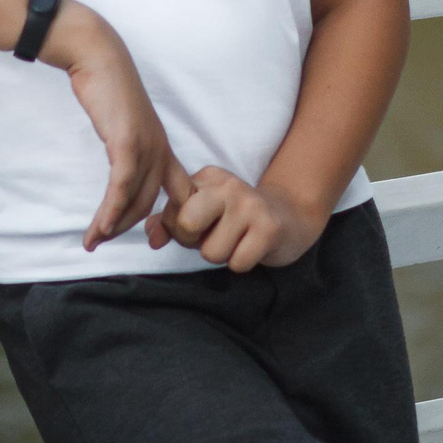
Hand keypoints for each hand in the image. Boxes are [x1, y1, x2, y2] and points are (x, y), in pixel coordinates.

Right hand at [44, 3, 192, 250]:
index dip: (165, 219)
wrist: (97, 57)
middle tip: (101, 242)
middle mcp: (160, 150)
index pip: (176, 193)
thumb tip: (120, 166)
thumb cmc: (106, 87)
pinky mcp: (127, 143)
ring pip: (136, 201)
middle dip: (126, 228)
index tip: (145, 238)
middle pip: (151, 204)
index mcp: (162, 147)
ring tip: (93, 241)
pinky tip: (98, 226)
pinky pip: (122, 188)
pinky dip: (110, 211)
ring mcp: (146, 147)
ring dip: (113, 226)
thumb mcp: (123, 122)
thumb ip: (126, 145)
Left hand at [147, 167, 324, 271]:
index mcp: (208, 177)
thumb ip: (169, 222)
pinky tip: (252, 248)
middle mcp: (228, 186)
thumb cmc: (234, 219)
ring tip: (237, 241)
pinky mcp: (270, 228)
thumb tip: (152, 239)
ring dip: (222, 256)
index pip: (172, 211)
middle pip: (186, 225)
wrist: (290, 217)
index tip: (200, 226)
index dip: (179, 228)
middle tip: (212, 238)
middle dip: (193, 242)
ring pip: (211, 253)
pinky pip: (237, 264)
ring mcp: (251, 205)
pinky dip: (242, 263)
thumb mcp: (201, 213)